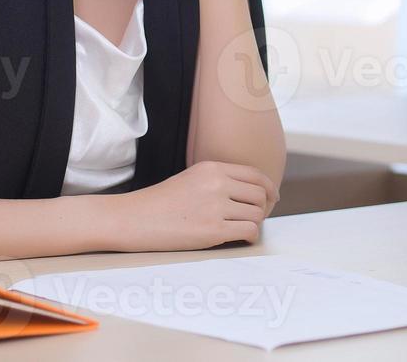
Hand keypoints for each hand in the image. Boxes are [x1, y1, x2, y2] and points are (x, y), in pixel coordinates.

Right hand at [113, 161, 279, 250]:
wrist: (134, 218)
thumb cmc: (161, 202)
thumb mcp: (192, 178)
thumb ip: (219, 181)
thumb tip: (250, 193)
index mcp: (213, 168)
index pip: (256, 175)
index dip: (269, 188)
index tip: (272, 199)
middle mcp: (218, 183)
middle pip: (261, 194)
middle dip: (264, 208)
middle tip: (258, 218)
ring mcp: (216, 206)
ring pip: (257, 214)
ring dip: (255, 223)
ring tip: (243, 229)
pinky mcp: (213, 230)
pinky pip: (249, 231)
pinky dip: (250, 236)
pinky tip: (241, 239)